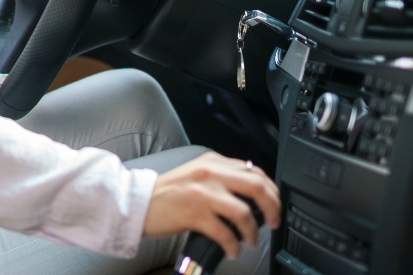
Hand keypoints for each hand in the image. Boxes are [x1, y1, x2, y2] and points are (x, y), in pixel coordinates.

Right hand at [143, 152, 280, 257]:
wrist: (138, 202)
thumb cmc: (166, 193)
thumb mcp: (196, 174)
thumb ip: (220, 177)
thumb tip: (249, 193)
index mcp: (212, 162)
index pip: (254, 171)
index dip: (271, 190)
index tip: (274, 204)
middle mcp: (210, 173)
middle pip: (257, 186)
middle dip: (272, 207)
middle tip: (273, 222)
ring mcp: (203, 193)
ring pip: (244, 212)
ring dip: (252, 231)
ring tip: (249, 240)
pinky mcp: (194, 213)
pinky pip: (225, 232)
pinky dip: (233, 245)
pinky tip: (231, 249)